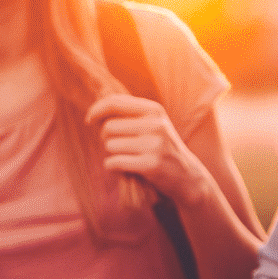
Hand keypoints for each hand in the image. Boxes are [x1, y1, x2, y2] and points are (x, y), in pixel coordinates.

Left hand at [86, 94, 208, 204]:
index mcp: (154, 110)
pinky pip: (114, 162)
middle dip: (105, 138)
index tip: (89, 120)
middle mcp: (155, 124)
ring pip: (109, 146)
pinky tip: (124, 168)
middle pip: (108, 127)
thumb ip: (130, 114)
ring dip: (111, 154)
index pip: (115, 102)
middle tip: (117, 146)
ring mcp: (154, 144)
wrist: (188, 176)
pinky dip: (112, 166)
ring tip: (127, 158)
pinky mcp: (151, 164)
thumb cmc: (162, 148)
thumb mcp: (153, 124)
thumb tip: (95, 111)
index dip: (96, 110)